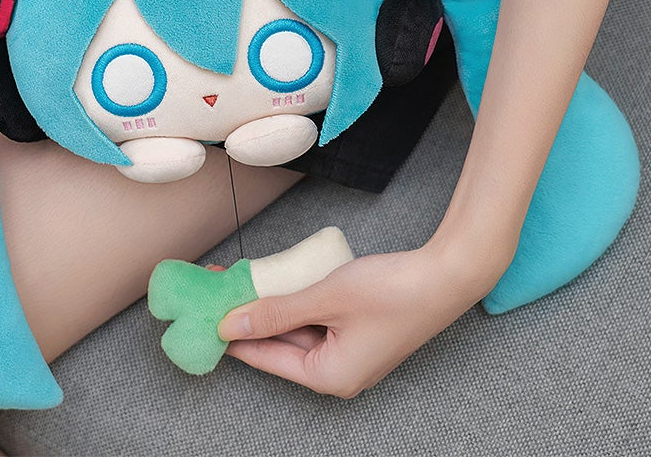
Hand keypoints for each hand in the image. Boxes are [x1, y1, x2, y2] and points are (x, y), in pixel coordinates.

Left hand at [217, 246, 501, 397]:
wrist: (449, 275)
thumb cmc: (393, 291)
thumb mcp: (324, 297)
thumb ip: (274, 312)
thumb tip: (229, 324)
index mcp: (328, 377)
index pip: (264, 358)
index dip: (230, 334)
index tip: (201, 315)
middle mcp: (338, 373)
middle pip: (279, 345)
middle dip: (248, 314)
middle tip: (215, 287)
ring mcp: (351, 354)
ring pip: (296, 330)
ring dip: (269, 306)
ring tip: (237, 279)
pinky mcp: (359, 334)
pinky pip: (316, 322)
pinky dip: (294, 303)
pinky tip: (274, 282)